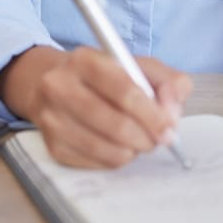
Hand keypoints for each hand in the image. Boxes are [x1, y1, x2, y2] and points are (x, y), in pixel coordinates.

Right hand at [0, 45, 191, 167]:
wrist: (50, 82)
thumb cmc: (103, 75)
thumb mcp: (137, 65)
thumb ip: (167, 81)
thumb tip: (172, 113)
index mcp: (85, 59)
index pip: (124, 90)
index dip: (152, 114)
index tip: (169, 127)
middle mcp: (61, 86)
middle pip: (115, 124)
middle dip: (146, 137)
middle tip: (159, 139)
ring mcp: (52, 118)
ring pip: (106, 148)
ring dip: (132, 150)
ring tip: (138, 140)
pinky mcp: (52, 145)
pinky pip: (95, 163)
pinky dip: (115, 158)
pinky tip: (117, 145)